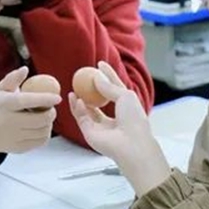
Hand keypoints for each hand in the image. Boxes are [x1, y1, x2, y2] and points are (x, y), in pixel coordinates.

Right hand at [0, 66, 60, 156]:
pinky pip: (40, 141)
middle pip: (39, 119)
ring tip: (45, 117)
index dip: (45, 99)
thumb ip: (13, 78)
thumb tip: (25, 69)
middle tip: (51, 108)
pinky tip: (41, 127)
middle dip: (51, 113)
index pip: (27, 101)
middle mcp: (9, 122)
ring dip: (49, 123)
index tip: (58, 97)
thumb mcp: (2, 90)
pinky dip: (45, 133)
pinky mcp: (20, 148)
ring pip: (42, 131)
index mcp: (6, 104)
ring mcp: (14, 137)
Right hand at [69, 62, 170, 195]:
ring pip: (87, 110)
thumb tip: (97, 77)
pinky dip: (77, 108)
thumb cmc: (134, 120)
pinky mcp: (91, 134)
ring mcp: (102, 127)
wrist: (131, 144)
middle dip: (91, 90)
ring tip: (75, 89)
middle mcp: (113, 117)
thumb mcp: (125, 96)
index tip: (100, 64)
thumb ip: (109, 86)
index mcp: (126, 107)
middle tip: (83, 78)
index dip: (108, 76)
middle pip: (99, 101)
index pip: (115, 88)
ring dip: (80, 99)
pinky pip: (81, 118)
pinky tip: (76, 99)